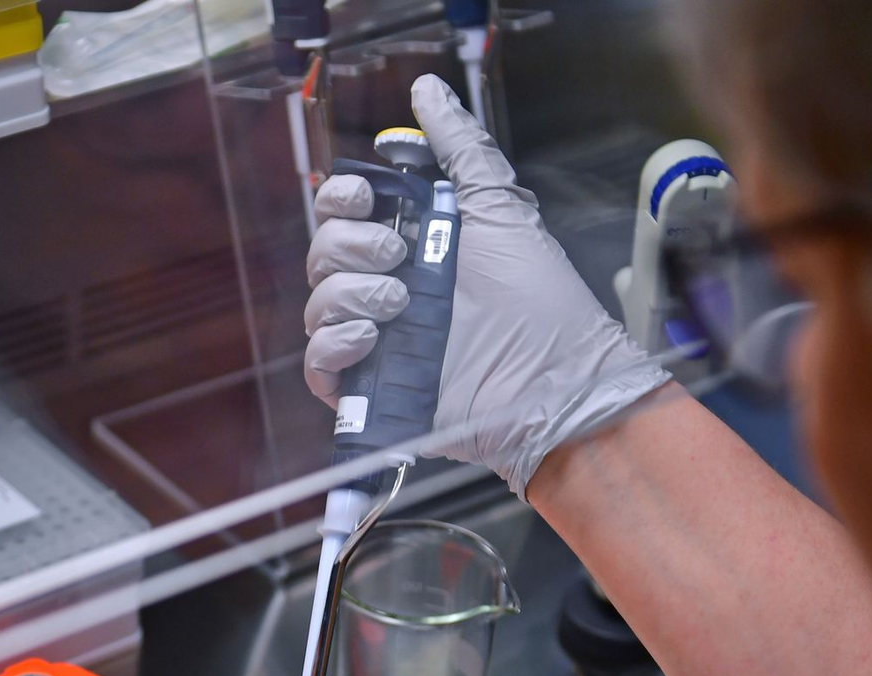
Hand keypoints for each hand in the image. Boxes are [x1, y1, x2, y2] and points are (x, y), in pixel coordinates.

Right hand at [304, 74, 670, 498]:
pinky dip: (333, 346)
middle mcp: (389, 291)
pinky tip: (371, 339)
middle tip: (401, 257)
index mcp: (413, 247)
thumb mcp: (500, 208)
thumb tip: (426, 90)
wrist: (554, 380)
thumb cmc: (539, 299)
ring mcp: (379, 342)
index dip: (342, 201)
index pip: (344, 216)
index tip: (366, 200)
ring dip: (349, 293)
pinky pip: (318, 365)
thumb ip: (461, 148)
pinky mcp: (374, 389)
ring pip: (318, 305)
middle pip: (323, 254)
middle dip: (351, 245)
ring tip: (401, 304)